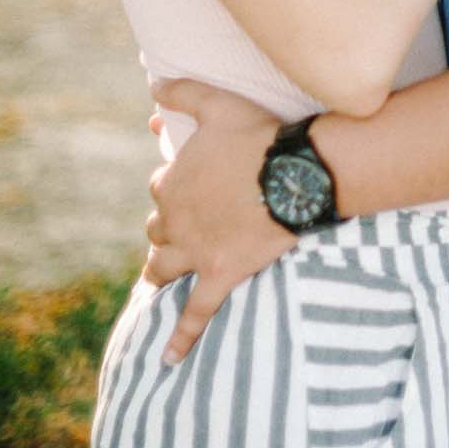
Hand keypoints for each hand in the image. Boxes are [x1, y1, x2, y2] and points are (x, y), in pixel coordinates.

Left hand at [141, 78, 293, 365]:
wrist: (295, 175)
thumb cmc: (260, 136)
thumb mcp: (217, 105)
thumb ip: (183, 92)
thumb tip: (153, 86)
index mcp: (172, 183)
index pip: (160, 187)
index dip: (174, 186)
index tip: (193, 184)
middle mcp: (175, 221)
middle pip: (158, 229)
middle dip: (168, 229)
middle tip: (187, 228)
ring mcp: (196, 252)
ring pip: (164, 268)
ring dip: (161, 273)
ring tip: (159, 281)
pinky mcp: (220, 276)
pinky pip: (196, 314)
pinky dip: (180, 338)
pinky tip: (168, 361)